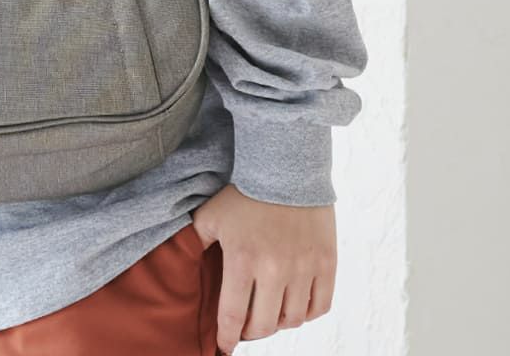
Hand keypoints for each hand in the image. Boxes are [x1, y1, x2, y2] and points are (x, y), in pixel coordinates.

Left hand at [192, 184, 336, 352]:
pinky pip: (319, 306)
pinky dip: (306, 313)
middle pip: (264, 324)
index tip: (224, 346)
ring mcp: (303, 268)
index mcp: (242, 259)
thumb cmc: (243, 193)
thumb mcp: (211, 216)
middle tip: (246, 328)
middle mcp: (274, 269)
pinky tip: (294, 305)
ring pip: (292, 319)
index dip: (227, 337)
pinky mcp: (326, 263)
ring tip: (269, 314)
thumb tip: (183, 261)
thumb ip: (196, 242)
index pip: (233, 315)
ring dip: (278, 323)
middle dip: (251, 332)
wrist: (284, 169)